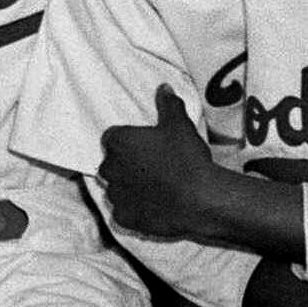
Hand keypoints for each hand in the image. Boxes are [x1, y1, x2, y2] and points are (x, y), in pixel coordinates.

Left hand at [100, 85, 217, 238]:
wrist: (198, 198)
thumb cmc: (186, 158)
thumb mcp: (179, 124)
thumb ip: (168, 104)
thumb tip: (163, 88)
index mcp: (117, 142)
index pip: (112, 137)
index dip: (129, 141)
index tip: (146, 146)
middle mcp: (109, 168)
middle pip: (111, 163)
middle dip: (126, 165)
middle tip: (153, 167)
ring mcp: (114, 195)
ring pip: (116, 189)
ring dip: (129, 187)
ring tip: (156, 188)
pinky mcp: (123, 218)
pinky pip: (123, 212)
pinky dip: (134, 210)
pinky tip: (154, 206)